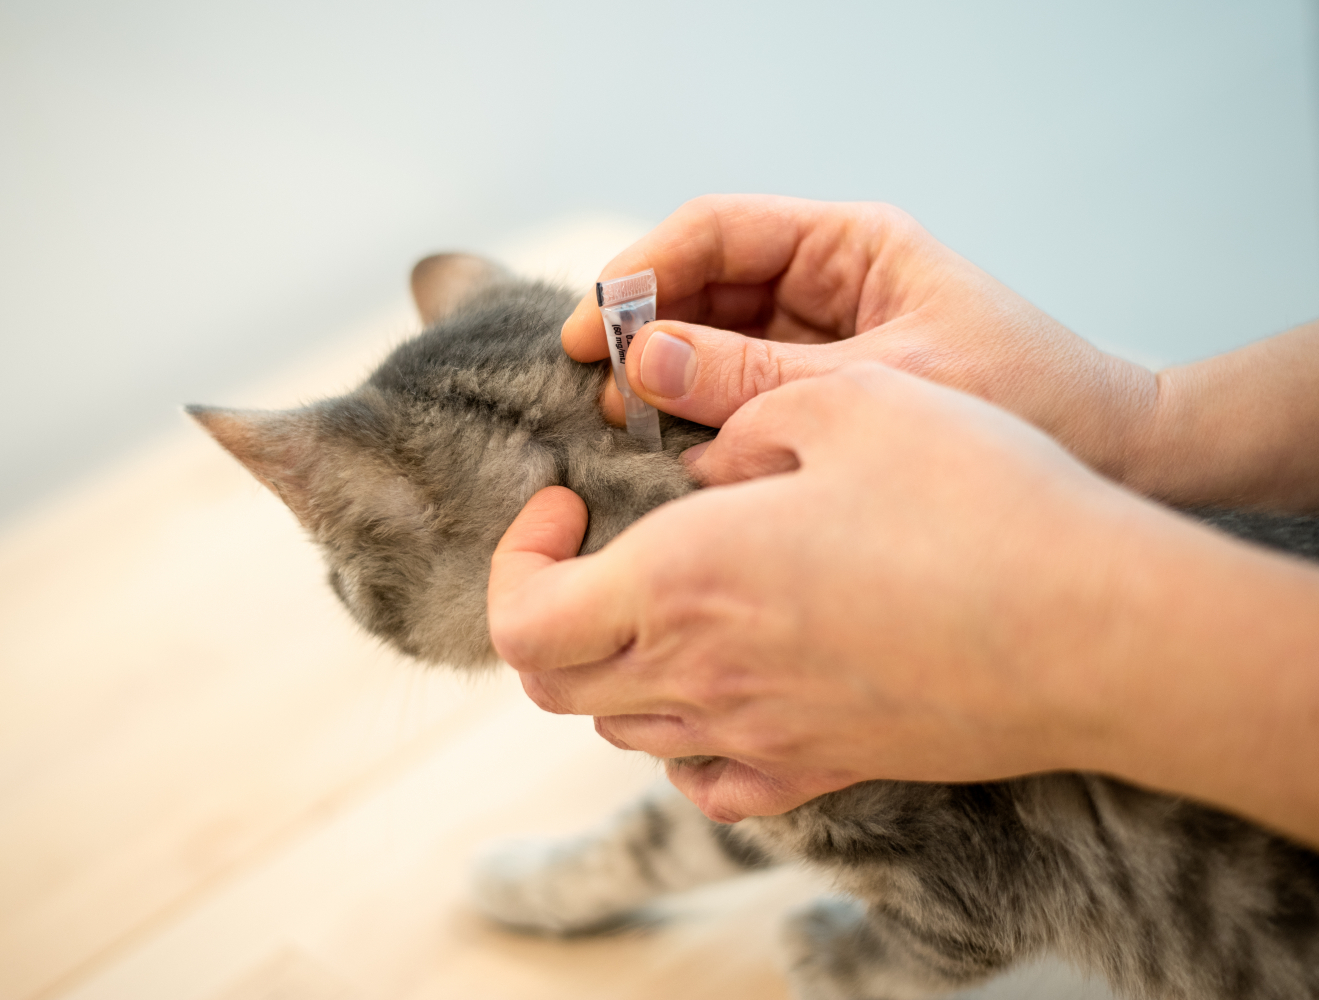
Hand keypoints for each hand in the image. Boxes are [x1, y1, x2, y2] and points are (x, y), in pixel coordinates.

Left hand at [489, 364, 1148, 823]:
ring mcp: (764, 735)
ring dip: (609, 660)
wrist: (1098, 628)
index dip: (515, 557)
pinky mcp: (826, 767)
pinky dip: (682, 740)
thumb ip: (739, 415)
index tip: (564, 499)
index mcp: (685, 580)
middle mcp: (706, 675)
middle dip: (545, 606)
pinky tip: (721, 684)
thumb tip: (696, 458)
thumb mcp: (846, 402)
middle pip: (554, 683)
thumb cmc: (977, 500)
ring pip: (622, 730)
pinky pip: (711, 783)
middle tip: (592, 543)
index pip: (523, 617)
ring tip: (662, 592)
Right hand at [574, 195, 1158, 482]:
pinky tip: (672, 453)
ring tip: (628, 429)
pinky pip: (737, 396)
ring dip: (664, 382)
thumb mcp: (885, 383)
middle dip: (645, 333)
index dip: (643, 272)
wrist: (1118, 459)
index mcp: (849, 245)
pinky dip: (699, 421)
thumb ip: (760, 376)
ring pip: (709, 345)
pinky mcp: (818, 401)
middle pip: (701, 288)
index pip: (717, 232)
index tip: (596, 328)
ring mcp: (818, 344)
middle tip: (601, 392)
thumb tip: (646, 362)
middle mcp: (825, 285)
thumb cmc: (1029, 399)